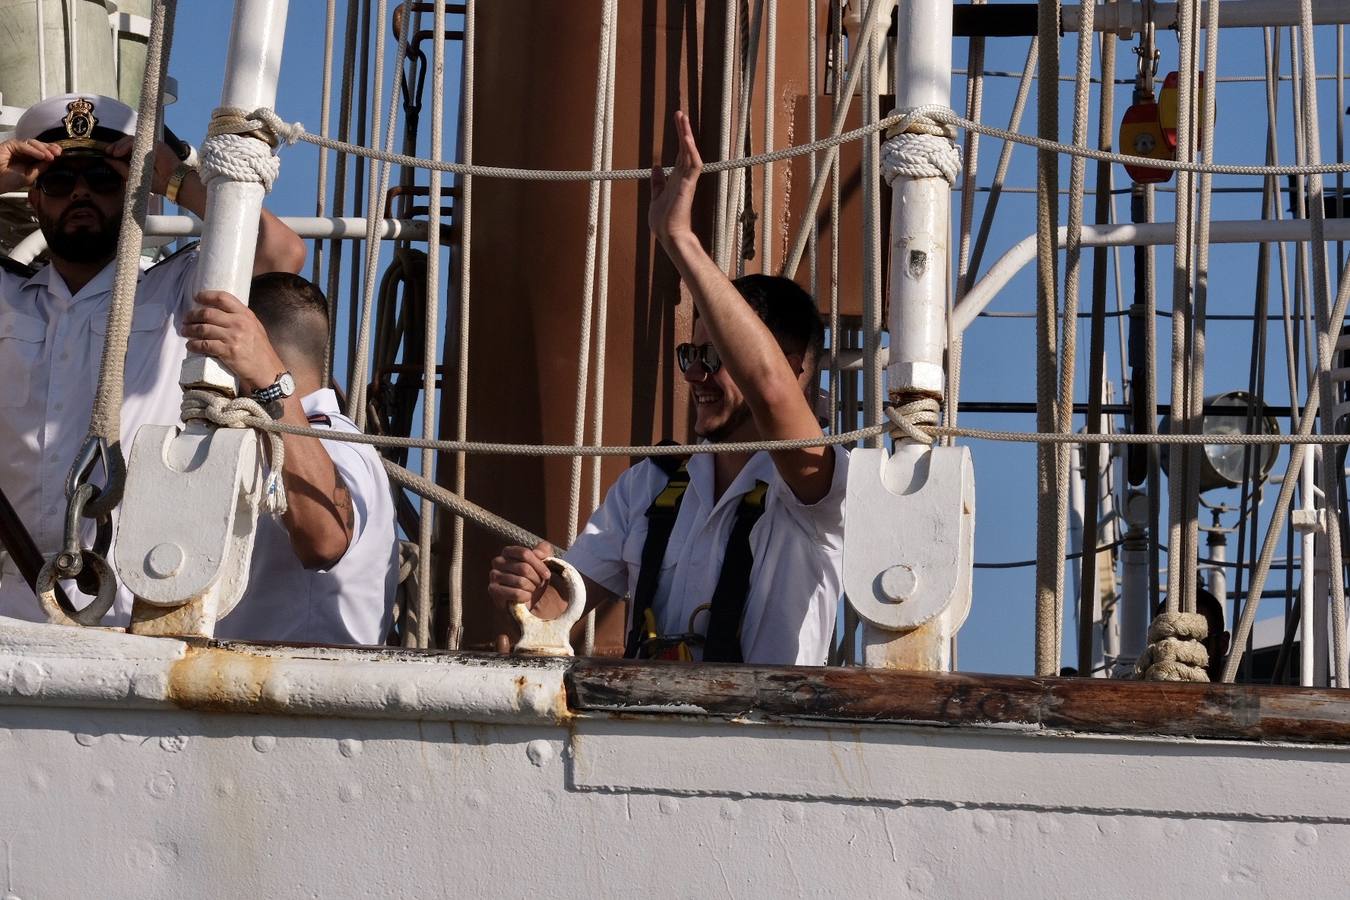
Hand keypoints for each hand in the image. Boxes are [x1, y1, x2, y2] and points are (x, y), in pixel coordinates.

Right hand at [0, 139, 60, 192]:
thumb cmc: (9, 181)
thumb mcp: (30, 176)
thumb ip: (41, 168)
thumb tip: (52, 161)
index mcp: (31, 160)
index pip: (44, 153)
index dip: (52, 152)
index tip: (62, 155)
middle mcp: (26, 153)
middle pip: (40, 146)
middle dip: (50, 148)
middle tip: (58, 153)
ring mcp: (18, 148)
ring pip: (33, 143)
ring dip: (44, 149)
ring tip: (50, 156)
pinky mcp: (11, 145)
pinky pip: (24, 145)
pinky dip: (34, 150)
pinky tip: (41, 155)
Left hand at [105, 136, 184, 195]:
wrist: (173, 183)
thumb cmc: (158, 183)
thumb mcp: (133, 175)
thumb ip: (120, 167)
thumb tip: (107, 159)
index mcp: (142, 157)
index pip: (126, 149)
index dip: (116, 149)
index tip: (106, 154)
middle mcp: (146, 150)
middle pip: (127, 142)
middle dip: (115, 146)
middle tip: (107, 152)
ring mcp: (151, 146)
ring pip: (130, 140)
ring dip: (119, 146)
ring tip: (112, 153)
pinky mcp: (155, 144)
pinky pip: (137, 141)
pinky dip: (126, 145)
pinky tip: (119, 152)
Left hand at [183, 290, 287, 392]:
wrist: (268, 372)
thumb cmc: (261, 351)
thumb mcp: (255, 328)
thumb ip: (240, 319)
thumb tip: (219, 313)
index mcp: (246, 315)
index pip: (223, 298)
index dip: (206, 296)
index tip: (196, 298)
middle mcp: (239, 323)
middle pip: (208, 313)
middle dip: (193, 315)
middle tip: (186, 319)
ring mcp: (233, 337)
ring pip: (203, 329)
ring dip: (190, 330)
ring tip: (185, 331)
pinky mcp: (228, 352)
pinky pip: (204, 345)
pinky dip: (194, 345)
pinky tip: (190, 345)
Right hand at [488, 541, 565, 617]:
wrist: (527, 599)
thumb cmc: (534, 577)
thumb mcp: (543, 561)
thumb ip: (544, 550)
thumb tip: (538, 553)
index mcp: (508, 551)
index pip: (525, 554)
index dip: (539, 565)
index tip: (547, 575)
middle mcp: (498, 561)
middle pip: (524, 568)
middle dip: (536, 579)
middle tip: (538, 584)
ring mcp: (494, 575)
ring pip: (520, 582)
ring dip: (531, 588)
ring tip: (531, 590)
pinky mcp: (493, 590)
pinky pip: (516, 593)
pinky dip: (525, 596)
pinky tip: (525, 597)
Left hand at [648, 110, 701, 246]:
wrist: (668, 236)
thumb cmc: (663, 221)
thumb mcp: (656, 196)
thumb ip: (657, 181)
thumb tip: (655, 166)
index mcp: (676, 178)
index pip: (680, 153)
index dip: (680, 136)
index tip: (678, 120)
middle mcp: (684, 177)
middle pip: (686, 148)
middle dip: (683, 130)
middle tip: (680, 112)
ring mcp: (687, 181)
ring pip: (690, 153)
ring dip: (687, 136)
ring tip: (683, 118)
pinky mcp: (687, 186)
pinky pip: (692, 166)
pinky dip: (690, 151)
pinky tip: (686, 139)